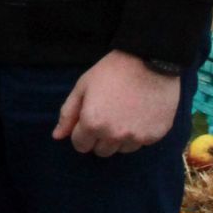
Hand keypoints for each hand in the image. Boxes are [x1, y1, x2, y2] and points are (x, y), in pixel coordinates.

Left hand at [53, 50, 180, 156]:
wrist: (150, 60)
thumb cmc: (113, 70)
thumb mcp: (83, 86)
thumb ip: (68, 113)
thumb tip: (57, 136)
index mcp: (92, 124)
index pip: (80, 145)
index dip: (82, 132)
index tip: (90, 119)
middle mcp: (114, 135)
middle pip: (101, 151)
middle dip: (100, 137)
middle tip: (108, 115)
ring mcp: (136, 137)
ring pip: (121, 149)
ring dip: (120, 137)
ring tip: (125, 114)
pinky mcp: (154, 136)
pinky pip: (141, 143)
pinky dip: (138, 133)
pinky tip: (139, 114)